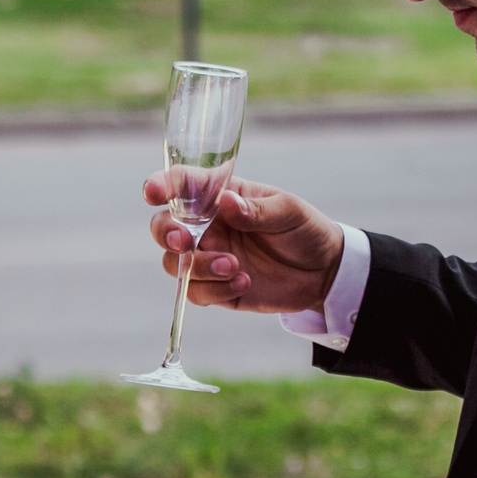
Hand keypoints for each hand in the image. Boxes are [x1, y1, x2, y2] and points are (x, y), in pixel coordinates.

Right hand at [144, 173, 344, 316]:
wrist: (323, 271)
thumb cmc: (303, 229)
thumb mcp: (288, 211)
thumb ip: (256, 209)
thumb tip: (227, 203)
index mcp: (218, 196)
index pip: (182, 185)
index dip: (162, 186)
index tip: (152, 193)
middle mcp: (205, 226)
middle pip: (163, 227)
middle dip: (167, 234)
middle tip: (186, 243)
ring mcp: (207, 257)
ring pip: (175, 264)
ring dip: (199, 268)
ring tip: (235, 267)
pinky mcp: (215, 288)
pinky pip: (196, 292)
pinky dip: (216, 290)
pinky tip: (244, 282)